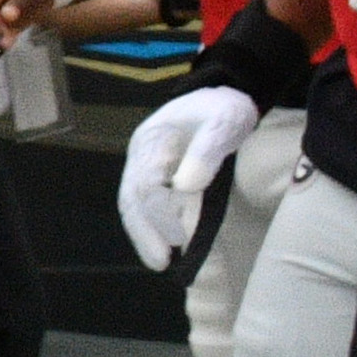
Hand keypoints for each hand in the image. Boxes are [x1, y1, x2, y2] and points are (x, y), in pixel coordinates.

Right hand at [114, 82, 259, 269]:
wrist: (225, 93)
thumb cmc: (224, 109)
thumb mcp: (223, 123)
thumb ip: (206, 152)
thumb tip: (187, 186)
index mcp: (153, 140)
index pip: (146, 184)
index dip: (159, 214)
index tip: (178, 239)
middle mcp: (142, 155)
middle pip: (131, 198)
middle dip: (144, 232)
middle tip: (160, 262)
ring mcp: (146, 164)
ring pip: (133, 203)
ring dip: (144, 233)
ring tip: (159, 261)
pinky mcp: (157, 173)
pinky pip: (146, 202)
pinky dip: (152, 225)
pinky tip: (163, 244)